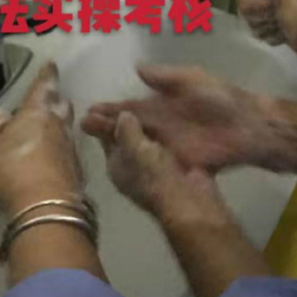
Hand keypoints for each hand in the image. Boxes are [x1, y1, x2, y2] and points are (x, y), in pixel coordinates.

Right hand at [0, 62, 83, 217]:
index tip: (51, 65)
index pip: (44, 87)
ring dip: (61, 130)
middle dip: (58, 102)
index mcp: (36, 113)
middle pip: (62, 108)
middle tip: (54, 100)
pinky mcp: (77, 174)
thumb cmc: (9, 170)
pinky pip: (69, 156)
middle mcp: (58, 127)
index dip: (47, 76)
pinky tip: (54, 162)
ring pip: (68, 133)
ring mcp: (71, 151)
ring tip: (51, 132)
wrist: (44, 206)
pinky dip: (62, 155)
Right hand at [82, 64, 289, 172]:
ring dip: (117, 146)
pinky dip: (138, 165)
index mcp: (162, 106)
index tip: (89, 110)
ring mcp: (168, 147)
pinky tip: (120, 166)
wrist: (247, 127)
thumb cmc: (221, 99)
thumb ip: (165, 77)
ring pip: (137, 147)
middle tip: (83, 126)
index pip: (130, 108)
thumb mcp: (192, 80)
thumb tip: (137, 67)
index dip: (111, 110)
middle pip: (129, 128)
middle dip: (106, 127)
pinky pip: (154, 165)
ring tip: (94, 144)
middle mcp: (160, 127)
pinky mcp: (178, 163)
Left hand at [93, 111, 228, 225]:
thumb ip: (126, 129)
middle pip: (128, 138)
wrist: (189, 199)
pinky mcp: (176, 167)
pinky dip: (168, 132)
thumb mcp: (134, 148)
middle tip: (132, 97)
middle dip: (129, 121)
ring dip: (150, 124)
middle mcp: (133, 168)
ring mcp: (155, 168)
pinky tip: (173, 115)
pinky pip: (167, 144)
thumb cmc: (154, 175)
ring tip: (153, 101)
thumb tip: (122, 114)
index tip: (108, 103)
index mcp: (117, 166)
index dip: (106, 121)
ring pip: (149, 140)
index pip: (107, 140)